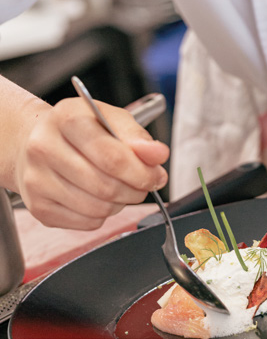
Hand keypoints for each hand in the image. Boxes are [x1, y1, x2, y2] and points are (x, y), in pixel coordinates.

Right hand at [15, 97, 169, 229]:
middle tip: (144, 183)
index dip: (142, 171)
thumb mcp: (110, 117)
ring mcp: (38, 180)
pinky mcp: (39, 207)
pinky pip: (86, 222)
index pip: (112, 156)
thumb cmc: (79, 128)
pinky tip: (100, 196)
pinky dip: (103, 214)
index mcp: (67, 118)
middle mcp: (45, 148)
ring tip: (122, 187)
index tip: (157, 174)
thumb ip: (137, 135)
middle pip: (105, 186)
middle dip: (135, 189)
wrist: (35, 141)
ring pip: (97, 208)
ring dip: (121, 203)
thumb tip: (158, 155)